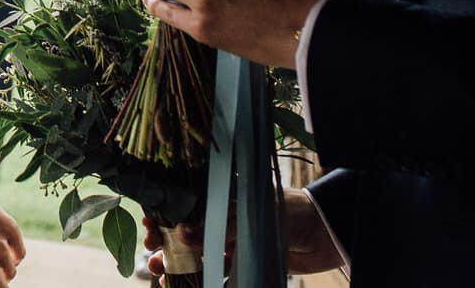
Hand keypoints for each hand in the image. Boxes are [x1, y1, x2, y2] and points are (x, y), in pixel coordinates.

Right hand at [142, 188, 343, 280]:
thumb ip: (218, 227)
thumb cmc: (290, 211)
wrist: (325, 234)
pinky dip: (204, 281)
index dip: (164, 213)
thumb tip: (180, 233)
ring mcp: (232, 241)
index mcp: (222, 197)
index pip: (185, 202)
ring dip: (176, 263)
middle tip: (150, 252)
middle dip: (163, 241)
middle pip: (184, 230)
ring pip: (196, 253)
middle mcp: (223, 218)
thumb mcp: (251, 214)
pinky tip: (186, 286)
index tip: (148, 224)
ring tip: (158, 271)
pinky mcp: (244, 262)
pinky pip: (219, 273)